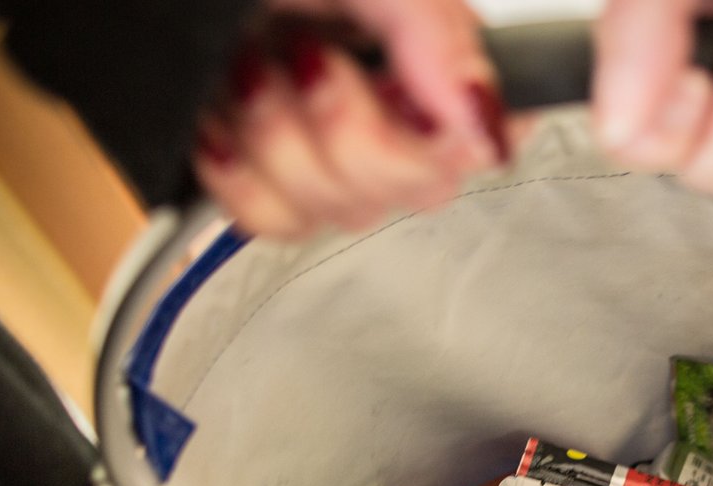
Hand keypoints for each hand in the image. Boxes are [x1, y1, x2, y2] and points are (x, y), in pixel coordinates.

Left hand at [195, 0, 505, 238]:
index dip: (437, 137)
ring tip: (251, 69)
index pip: (483, 141)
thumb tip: (489, 129)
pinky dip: (237, 172)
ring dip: (280, 141)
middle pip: (414, 192)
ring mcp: (325, 149)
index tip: (389, 89)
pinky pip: (271, 224)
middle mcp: (388, 106)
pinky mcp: (263, 178)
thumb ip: (437, 35)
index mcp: (428, 54)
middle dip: (346, 129)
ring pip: (338, 213)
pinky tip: (223, 118)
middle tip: (308, 58)